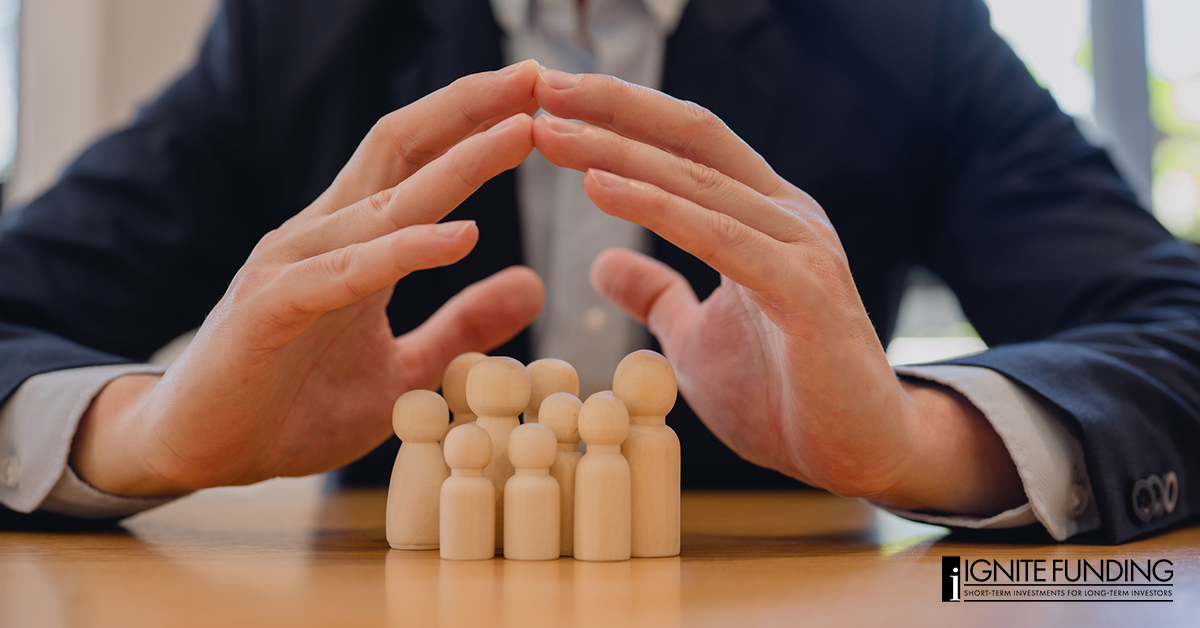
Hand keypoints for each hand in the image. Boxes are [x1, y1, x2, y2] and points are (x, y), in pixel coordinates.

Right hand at [71, 60, 545, 496]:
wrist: (202, 452)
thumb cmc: (294, 407)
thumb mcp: (405, 370)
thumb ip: (462, 327)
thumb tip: (533, 285)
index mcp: (353, 241)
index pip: (418, 159)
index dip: (477, 123)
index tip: (543, 98)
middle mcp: (322, 235)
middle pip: (401, 147)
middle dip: (472, 108)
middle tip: (539, 77)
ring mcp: (291, 266)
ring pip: (384, 201)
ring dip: (458, 164)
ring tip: (522, 134)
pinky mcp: (269, 309)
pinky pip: (346, 272)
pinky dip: (404, 252)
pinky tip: (461, 237)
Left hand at [532, 70, 1022, 514]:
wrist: (858, 457)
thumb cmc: (783, 397)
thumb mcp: (696, 339)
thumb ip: (658, 294)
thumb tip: (603, 264)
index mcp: (764, 218)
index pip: (688, 145)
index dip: (622, 114)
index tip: (550, 97)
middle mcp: (787, 216)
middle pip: (691, 139)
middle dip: (612, 108)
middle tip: (539, 86)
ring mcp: (802, 247)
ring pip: (698, 181)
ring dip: (617, 151)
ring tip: (550, 131)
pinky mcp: (806, 291)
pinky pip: (718, 238)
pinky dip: (655, 208)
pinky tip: (598, 185)